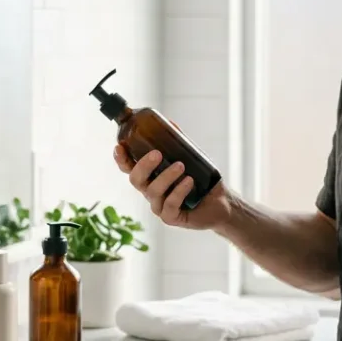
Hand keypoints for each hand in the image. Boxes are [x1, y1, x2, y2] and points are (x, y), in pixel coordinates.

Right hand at [113, 144, 233, 230]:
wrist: (220, 203)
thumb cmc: (202, 181)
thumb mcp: (191, 158)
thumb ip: (178, 142)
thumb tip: (169, 123)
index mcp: (150, 177)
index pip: (129, 168)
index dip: (121, 159)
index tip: (120, 147)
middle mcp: (151, 191)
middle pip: (135, 180)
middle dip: (143, 165)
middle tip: (157, 154)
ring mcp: (159, 206)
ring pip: (153, 191)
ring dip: (166, 176)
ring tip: (181, 166)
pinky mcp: (170, 217)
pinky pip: (169, 204)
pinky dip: (179, 191)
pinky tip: (189, 181)